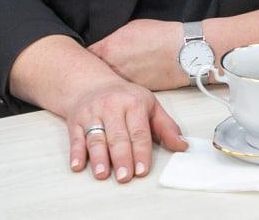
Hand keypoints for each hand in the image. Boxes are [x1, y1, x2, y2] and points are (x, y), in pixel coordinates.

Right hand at [66, 75, 188, 182]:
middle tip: (125, 176)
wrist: (90, 82)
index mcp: (133, 103)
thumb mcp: (149, 105)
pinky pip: (75, 138)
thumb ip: (166, 126)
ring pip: (95, 137)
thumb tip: (182, 145)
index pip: (139, 132)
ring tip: (102, 174)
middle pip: (117, 136)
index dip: (141, 152)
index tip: (142, 170)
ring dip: (98, 157)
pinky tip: (78, 165)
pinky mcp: (75, 120)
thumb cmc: (123, 97)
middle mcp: (111, 107)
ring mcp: (91, 113)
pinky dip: (76, 152)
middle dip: (121, 158)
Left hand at [87, 19, 185, 89]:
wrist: (184, 53)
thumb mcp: (132, 28)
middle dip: (95, 72)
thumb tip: (107, 44)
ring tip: (114, 77)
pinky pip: (125, 90)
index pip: (87, 56)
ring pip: (110, 84)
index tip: (86, 60)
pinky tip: (129, 83)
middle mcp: (114, 67)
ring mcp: (125, 81)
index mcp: (109, 48)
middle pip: (95, 73)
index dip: (86, 59)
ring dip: (109, 82)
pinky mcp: (137, 92)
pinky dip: (125, 88)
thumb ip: (114, 39)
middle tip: (95, 71)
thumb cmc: (161, 36)